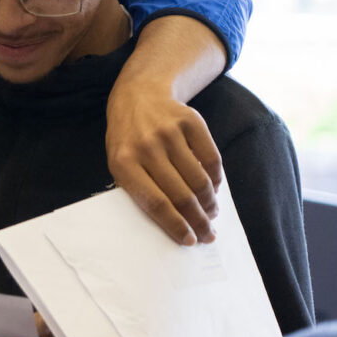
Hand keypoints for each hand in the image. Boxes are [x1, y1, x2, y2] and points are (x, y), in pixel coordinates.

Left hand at [106, 83, 222, 244]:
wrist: (139, 95)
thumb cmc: (128, 140)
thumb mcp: (121, 163)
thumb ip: (140, 189)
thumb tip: (174, 225)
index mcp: (123, 162)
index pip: (155, 203)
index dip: (176, 225)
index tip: (189, 240)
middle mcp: (147, 146)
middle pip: (180, 195)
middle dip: (198, 221)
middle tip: (208, 234)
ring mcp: (170, 132)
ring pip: (199, 180)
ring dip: (210, 203)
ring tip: (211, 213)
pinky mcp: (191, 121)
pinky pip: (211, 159)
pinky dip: (216, 180)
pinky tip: (213, 190)